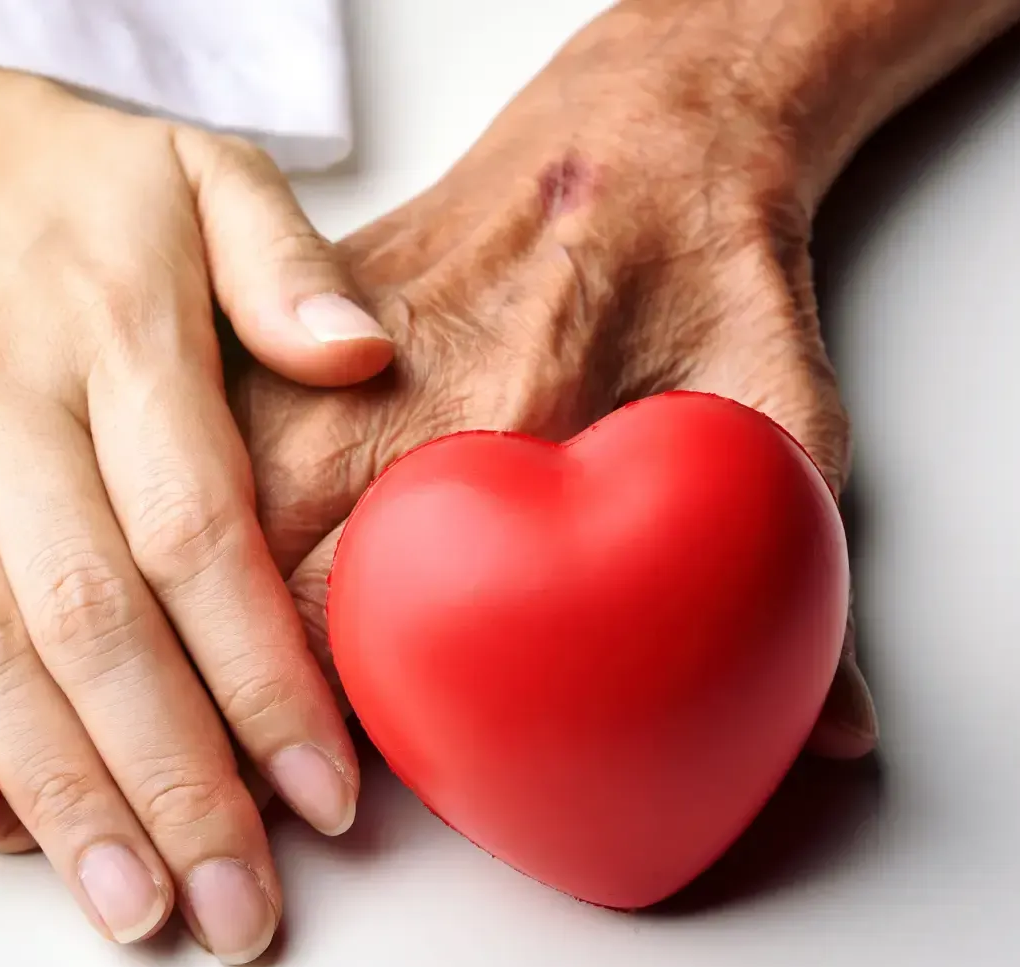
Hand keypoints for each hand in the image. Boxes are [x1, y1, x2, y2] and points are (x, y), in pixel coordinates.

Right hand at [0, 59, 393, 962]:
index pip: (200, 541)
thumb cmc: (52, 170)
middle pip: (98, 628)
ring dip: (64, 795)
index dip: (265, 680)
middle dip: (176, 785)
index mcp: (114, 340)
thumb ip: (284, 266)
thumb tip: (362, 357)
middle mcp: (5, 413)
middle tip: (239, 908)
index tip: (325, 795)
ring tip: (133, 905)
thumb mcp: (192, 170)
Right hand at [230, 15, 876, 759]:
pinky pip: (213, 427)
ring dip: (195, 600)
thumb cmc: (709, 271)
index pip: (362, 605)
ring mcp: (323, 337)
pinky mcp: (296, 310)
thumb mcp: (783, 423)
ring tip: (187, 682)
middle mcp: (388, 382)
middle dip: (235, 679)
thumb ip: (793, 592)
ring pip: (207, 498)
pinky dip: (194, 503)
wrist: (655, 130)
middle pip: (250, 564)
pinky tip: (184, 558)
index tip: (328, 781)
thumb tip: (835, 739)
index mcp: (503, 418)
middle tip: (247, 760)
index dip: (327, 714)